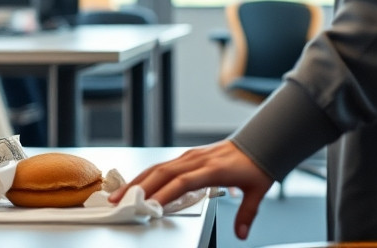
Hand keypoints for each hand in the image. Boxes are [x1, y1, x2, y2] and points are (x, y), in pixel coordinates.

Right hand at [111, 141, 272, 240]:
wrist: (258, 142)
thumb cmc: (256, 166)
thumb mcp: (257, 191)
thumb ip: (247, 214)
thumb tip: (242, 235)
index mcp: (213, 169)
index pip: (183, 182)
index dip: (165, 193)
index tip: (150, 206)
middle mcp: (197, 160)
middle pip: (162, 173)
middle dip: (139, 187)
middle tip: (120, 201)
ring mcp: (190, 156)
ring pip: (158, 167)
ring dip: (137, 180)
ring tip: (119, 193)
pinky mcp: (186, 155)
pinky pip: (162, 165)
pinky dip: (146, 175)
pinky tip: (136, 184)